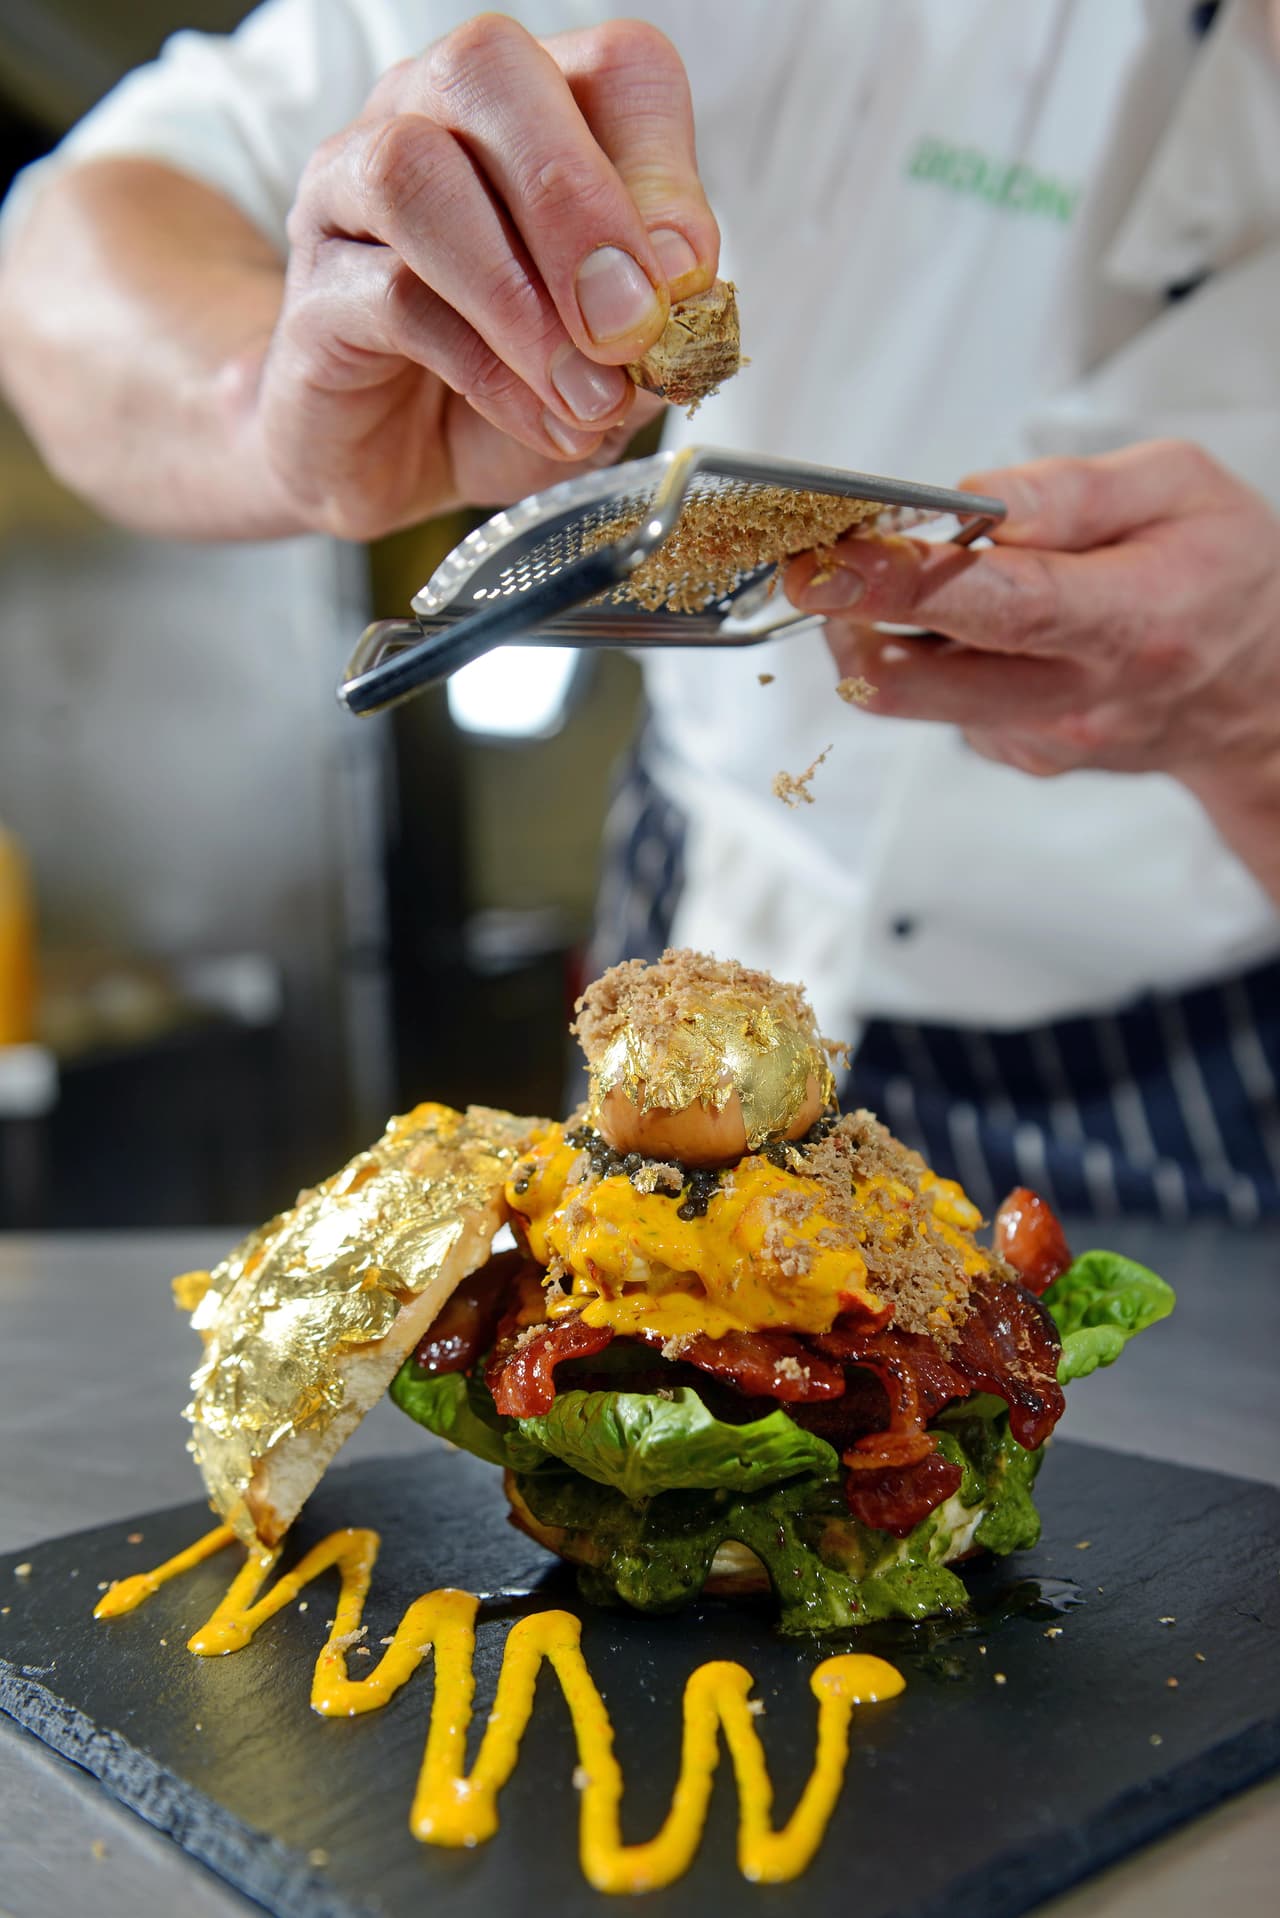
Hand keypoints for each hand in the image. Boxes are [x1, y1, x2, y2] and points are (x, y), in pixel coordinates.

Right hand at [252, 14, 716, 537]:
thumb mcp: (613, 357)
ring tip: (587, 392)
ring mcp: (350, 193)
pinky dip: (487, 369)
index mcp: (529, 111)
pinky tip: (540, 419)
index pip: (610, 66)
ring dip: (519, 296)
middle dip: (576, 201)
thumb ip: (654, 308)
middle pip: (488, 70)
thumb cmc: (510, 386)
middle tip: (631, 324)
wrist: (398, 466)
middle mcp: (427, 116)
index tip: (689, 280)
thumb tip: (682, 278)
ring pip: (415, 171)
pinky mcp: (311, 293)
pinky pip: (390, 297)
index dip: (662, 167)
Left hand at [784, 440, 1279, 895]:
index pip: (998, 608)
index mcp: (1130, 622)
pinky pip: (943, 705)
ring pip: (916, 695)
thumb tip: (970, 500)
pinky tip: (972, 624)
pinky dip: (929, 655)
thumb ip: (1071, 493)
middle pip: (920, 679)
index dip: (903, 583)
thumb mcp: (1182, 489)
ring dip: (880, 632)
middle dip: (847, 616)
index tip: (834, 559)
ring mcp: (1043, 740)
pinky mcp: (1020, 756)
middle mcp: (1079, 698)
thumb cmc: (1226, 577)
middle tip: (816, 561)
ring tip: (899, 573)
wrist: (1262, 696)